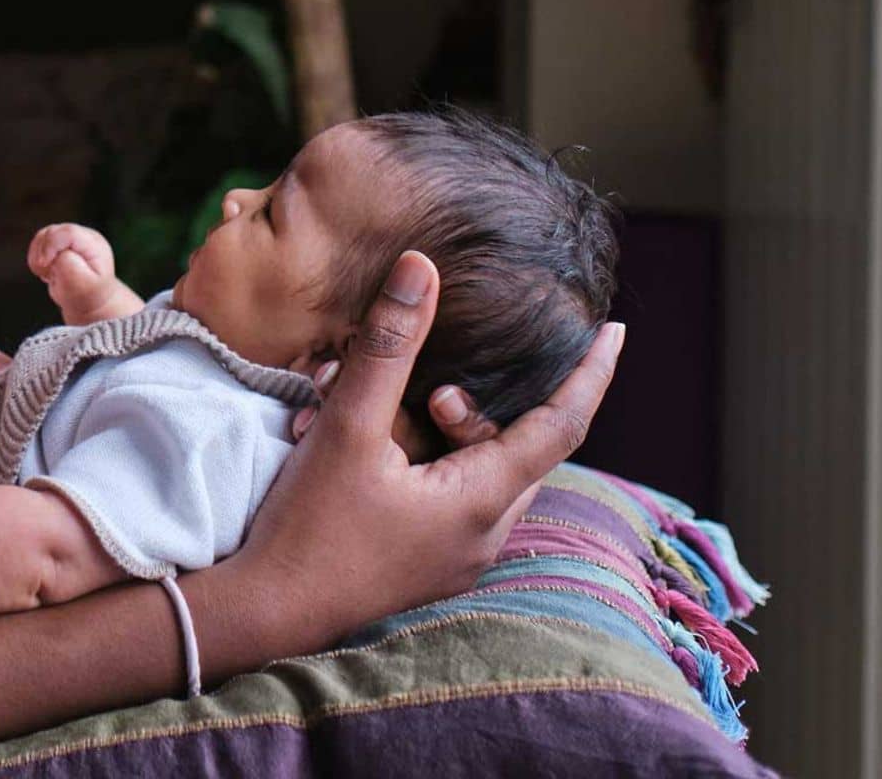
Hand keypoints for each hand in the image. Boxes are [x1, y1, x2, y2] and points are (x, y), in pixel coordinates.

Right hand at [26, 223, 116, 319]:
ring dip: (38, 256)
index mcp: (93, 245)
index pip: (68, 233)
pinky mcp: (59, 243)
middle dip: (43, 252)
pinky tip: (46, 271)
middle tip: (46, 274)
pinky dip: (36, 258)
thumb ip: (68, 266)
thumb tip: (57, 253)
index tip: (44, 265)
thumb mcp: (81, 285)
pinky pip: (39, 243)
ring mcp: (71, 239)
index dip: (51, 245)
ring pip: (43, 236)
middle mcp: (83, 236)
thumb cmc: (87, 296)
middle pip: (53, 232)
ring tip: (47, 274)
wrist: (89, 303)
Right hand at [185, 250, 623, 657]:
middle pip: (517, 448)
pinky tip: (380, 446)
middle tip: (437, 378)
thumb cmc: (309, 524)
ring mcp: (457, 557)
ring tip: (387, 407)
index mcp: (483, 501)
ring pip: (482, 473)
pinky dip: (432, 461)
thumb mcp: (348, 426)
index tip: (614, 331)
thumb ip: (389, 347)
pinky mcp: (427, 564)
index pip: (561, 426)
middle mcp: (485, 535)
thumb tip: (421, 269)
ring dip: (448, 432)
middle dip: (486, 401)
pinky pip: (453, 497)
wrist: (266, 612)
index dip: (590, 374)